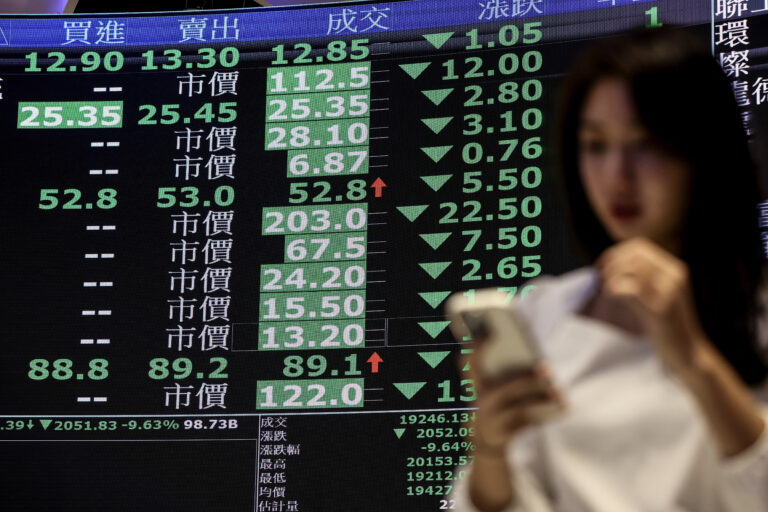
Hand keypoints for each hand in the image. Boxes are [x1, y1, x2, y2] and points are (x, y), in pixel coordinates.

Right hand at [464, 349, 562, 455]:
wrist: (483, 441)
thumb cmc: (494, 403)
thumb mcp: (491, 385)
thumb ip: (507, 370)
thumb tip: (539, 366)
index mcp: (475, 383)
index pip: (469, 362)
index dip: (476, 347)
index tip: (490, 332)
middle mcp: (478, 401)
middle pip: (503, 390)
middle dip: (525, 380)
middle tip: (546, 367)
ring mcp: (489, 420)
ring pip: (518, 410)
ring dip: (541, 399)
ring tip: (559, 392)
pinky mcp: (503, 435)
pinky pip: (529, 424)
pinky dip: (548, 416)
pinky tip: (564, 407)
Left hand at [595, 237, 710, 376]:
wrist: (688, 353)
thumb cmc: (666, 326)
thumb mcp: (657, 294)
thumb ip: (641, 278)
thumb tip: (609, 265)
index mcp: (674, 269)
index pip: (639, 247)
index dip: (616, 252)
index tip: (602, 265)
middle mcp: (675, 276)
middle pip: (634, 255)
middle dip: (612, 263)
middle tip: (600, 278)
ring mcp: (670, 292)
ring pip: (633, 269)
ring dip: (612, 276)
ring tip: (606, 288)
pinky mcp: (662, 310)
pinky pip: (633, 289)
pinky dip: (616, 288)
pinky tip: (611, 295)